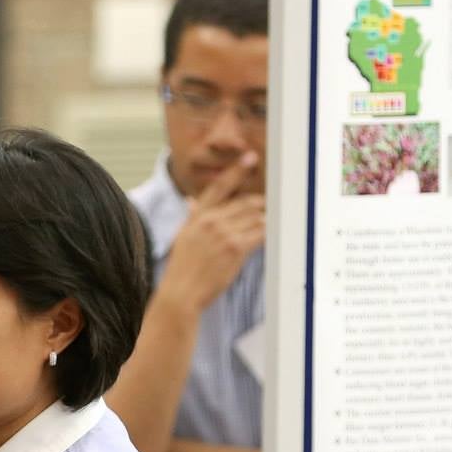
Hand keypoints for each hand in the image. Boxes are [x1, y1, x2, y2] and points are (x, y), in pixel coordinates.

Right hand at [158, 153, 264, 316]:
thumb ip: (191, 217)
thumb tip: (191, 202)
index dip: (236, 170)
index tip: (250, 158)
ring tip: (269, 226)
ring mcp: (223, 233)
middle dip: (261, 204)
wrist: (180, 293)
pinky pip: (260, 233)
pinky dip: (267, 233)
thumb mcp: (182, 238)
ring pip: (256, 217)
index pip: (219, 187)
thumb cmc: (182, 270)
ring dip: (265, 221)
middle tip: (271, 206)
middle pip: (246, 202)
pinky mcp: (235, 247)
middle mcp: (210, 221)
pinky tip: (271, 236)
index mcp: (197, 217)